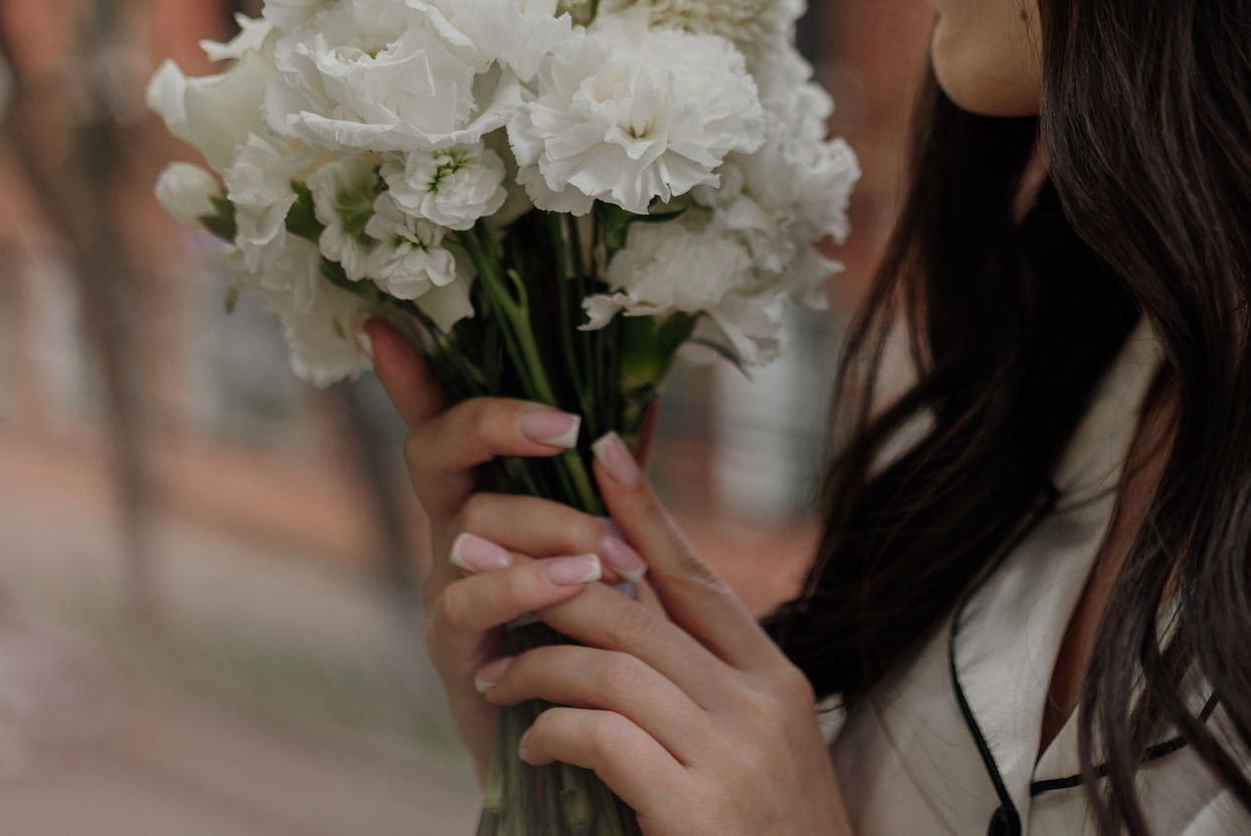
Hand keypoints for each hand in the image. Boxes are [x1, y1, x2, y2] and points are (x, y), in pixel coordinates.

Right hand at [365, 320, 646, 765]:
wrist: (583, 736)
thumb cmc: (593, 627)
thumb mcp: (605, 543)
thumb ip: (611, 480)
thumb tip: (643, 401)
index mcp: (486, 492)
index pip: (443, 419)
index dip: (411, 374)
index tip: (383, 322)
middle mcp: (451, 529)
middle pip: (435, 450)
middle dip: (494, 423)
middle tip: (565, 426)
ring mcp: (442, 586)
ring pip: (468, 524)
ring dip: (548, 526)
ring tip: (611, 551)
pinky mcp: (451, 649)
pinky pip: (468, 602)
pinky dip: (524, 587)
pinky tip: (577, 586)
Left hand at [474, 428, 854, 835]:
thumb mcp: (758, 751)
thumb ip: (706, 688)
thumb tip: (629, 620)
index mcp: (775, 680)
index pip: (699, 578)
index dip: (646, 511)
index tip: (601, 450)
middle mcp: (761, 704)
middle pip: (640, 612)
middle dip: (549, 578)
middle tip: (476, 556)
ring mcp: (733, 756)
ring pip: (611, 668)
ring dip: (535, 665)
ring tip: (496, 678)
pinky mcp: (698, 810)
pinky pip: (603, 738)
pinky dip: (552, 730)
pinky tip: (530, 746)